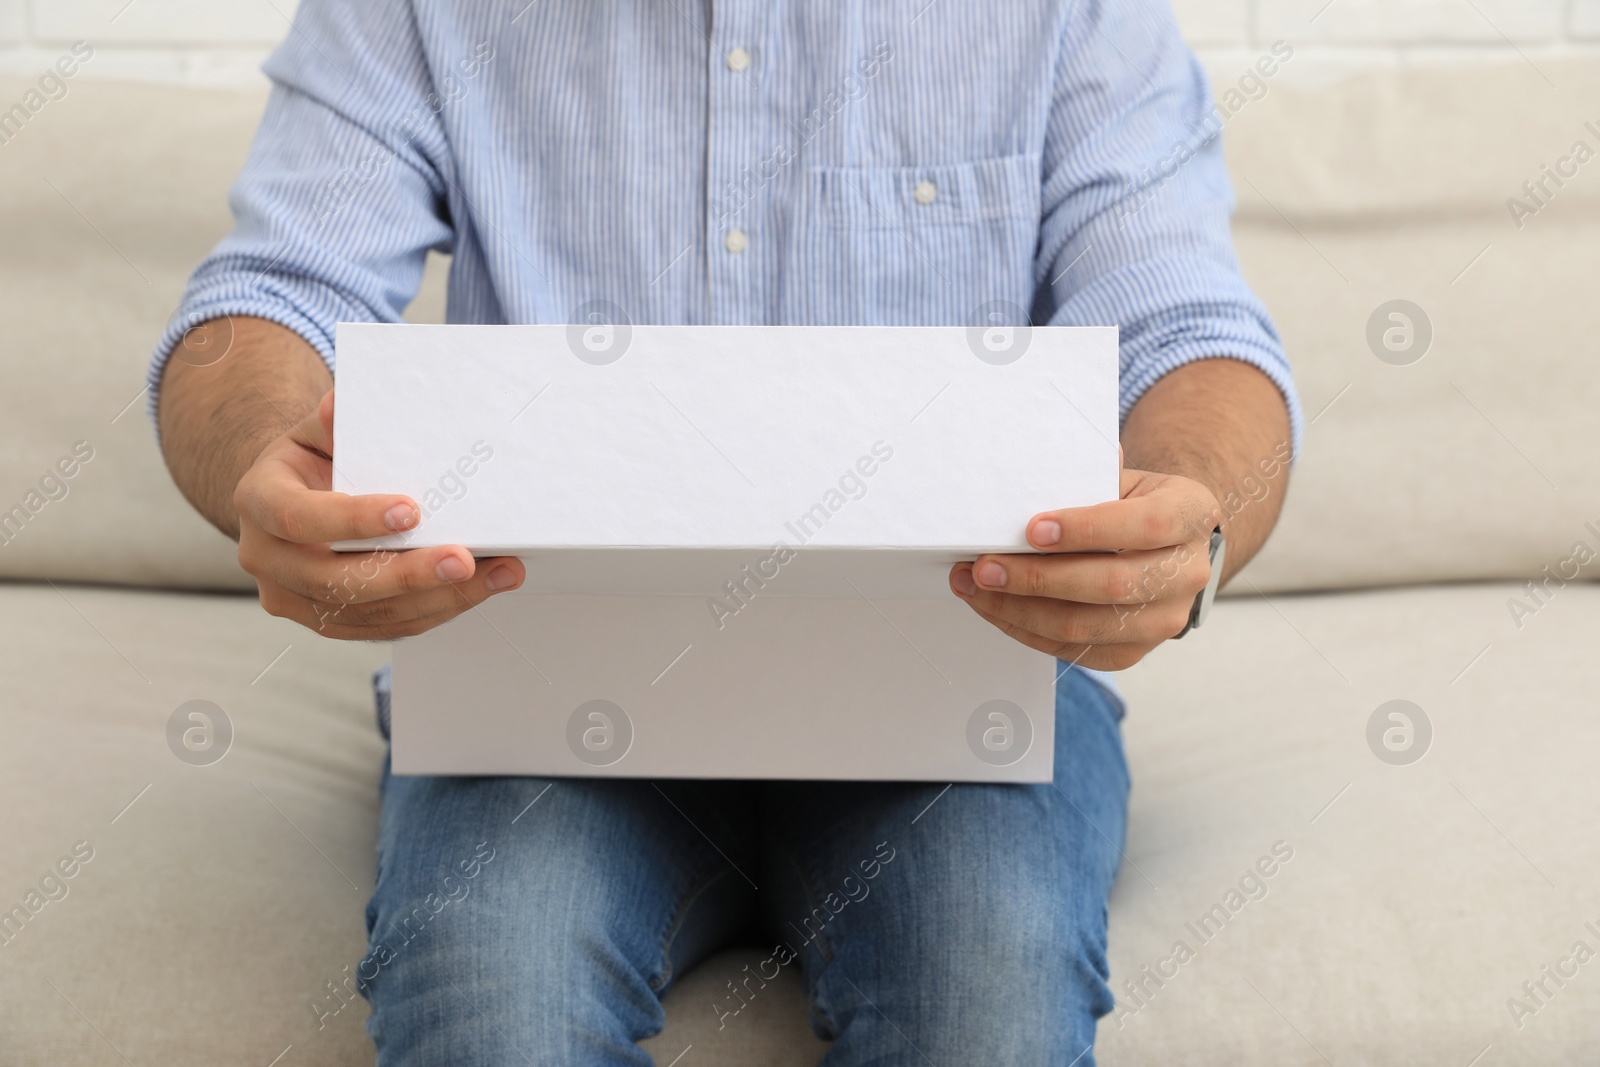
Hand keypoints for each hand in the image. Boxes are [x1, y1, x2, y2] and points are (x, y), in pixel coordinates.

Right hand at [233, 390, 523, 638]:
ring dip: (439, 599)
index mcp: (258, 502)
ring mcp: (294, 598)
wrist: (289, 499)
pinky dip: (435, 610)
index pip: (299, 518)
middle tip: (465, 560)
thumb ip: (332, 424)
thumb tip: (339, 405)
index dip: (353, 520)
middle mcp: (267, 558)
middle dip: (409, 574)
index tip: (412, 512)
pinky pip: (385, 626)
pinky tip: (476, 590)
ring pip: (370, 612)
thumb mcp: (314, 432)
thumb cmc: (310, 460)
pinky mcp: (327, 620)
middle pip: (337, 581)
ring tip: (496, 575)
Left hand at [949, 467, 1220, 670]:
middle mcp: (1187, 573)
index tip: (1032, 529)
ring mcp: (1164, 620)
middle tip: (984, 566)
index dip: (1087, 529)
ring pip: (1085, 626)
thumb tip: (1030, 473)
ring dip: (1019, 609)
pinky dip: (1024, 629)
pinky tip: (993, 607)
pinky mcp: (1132, 652)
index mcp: (1191, 515)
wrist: (1163, 545)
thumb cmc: (1130, 503)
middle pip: (1110, 585)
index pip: (1145, 526)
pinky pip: (1071, 649)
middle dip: (1037, 578)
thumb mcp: (1122, 478)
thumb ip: (1087, 476)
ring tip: (974, 586)